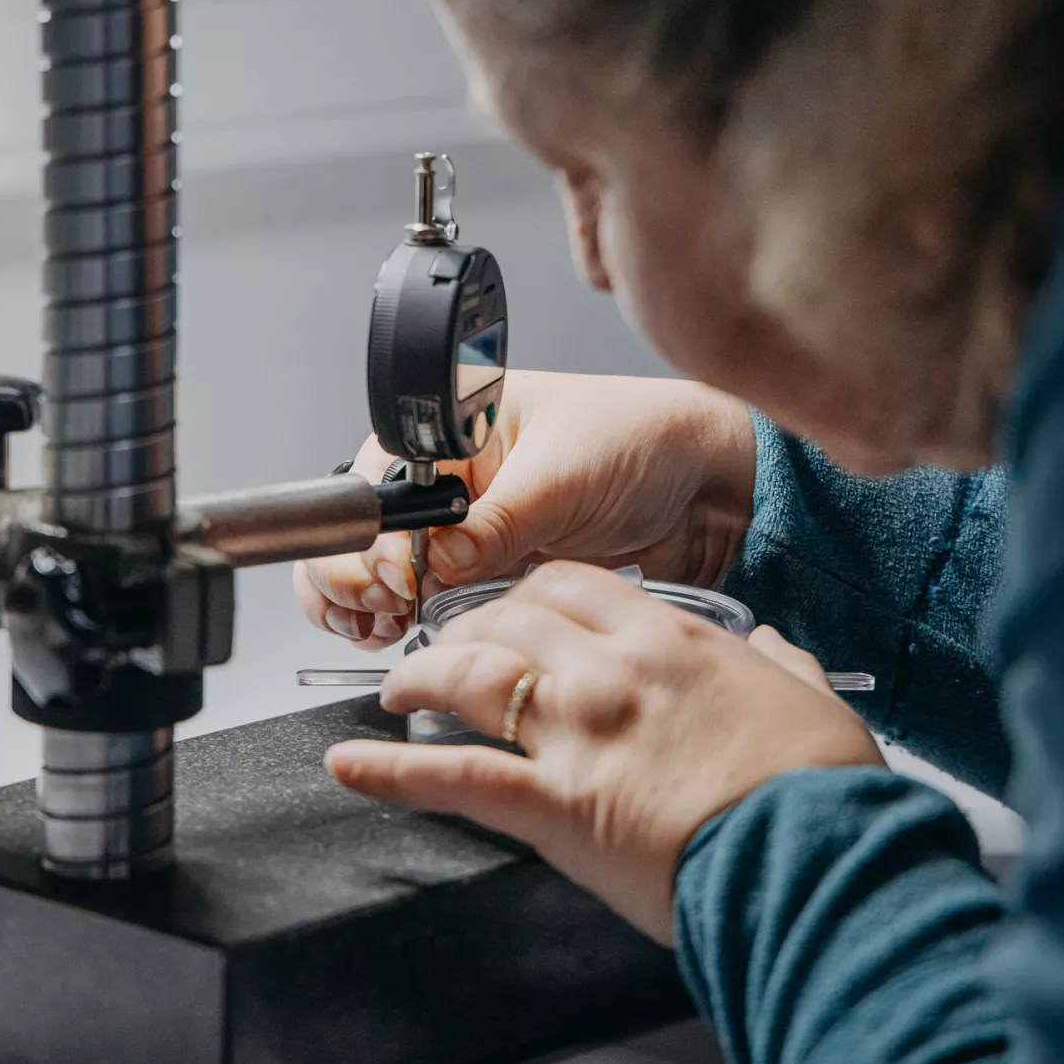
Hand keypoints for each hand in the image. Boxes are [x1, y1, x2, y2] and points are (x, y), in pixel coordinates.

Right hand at [294, 370, 757, 649]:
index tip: (386, 575)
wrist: (708, 490)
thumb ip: (494, 521)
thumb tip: (432, 560)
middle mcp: (449, 481)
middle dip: (355, 577)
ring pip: (385, 577)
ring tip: (386, 627)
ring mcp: (467, 532)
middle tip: (382, 606)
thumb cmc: (641, 441)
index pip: (374, 484)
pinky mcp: (492, 576)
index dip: (366, 535)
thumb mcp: (560, 475)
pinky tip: (408, 634)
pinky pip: (431, 603)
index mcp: (450, 430)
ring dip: (373, 608)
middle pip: (363, 534)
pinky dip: (411, 624)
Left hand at [324, 562, 883, 942]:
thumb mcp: (813, 701)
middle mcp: (612, 672)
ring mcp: (577, 735)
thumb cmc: (822, 790)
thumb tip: (776, 646)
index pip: (576, 585)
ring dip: (420, 676)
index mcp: (674, 641)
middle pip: (511, 618)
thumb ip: (783, 664)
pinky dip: (390, 772)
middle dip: (468, 626)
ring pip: (470, 676)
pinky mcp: (554, 806)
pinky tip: (349, 765)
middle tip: (445, 646)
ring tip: (393, 688)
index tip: (516, 604)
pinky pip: (453, 778)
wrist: (817, 858)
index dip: (531, 590)